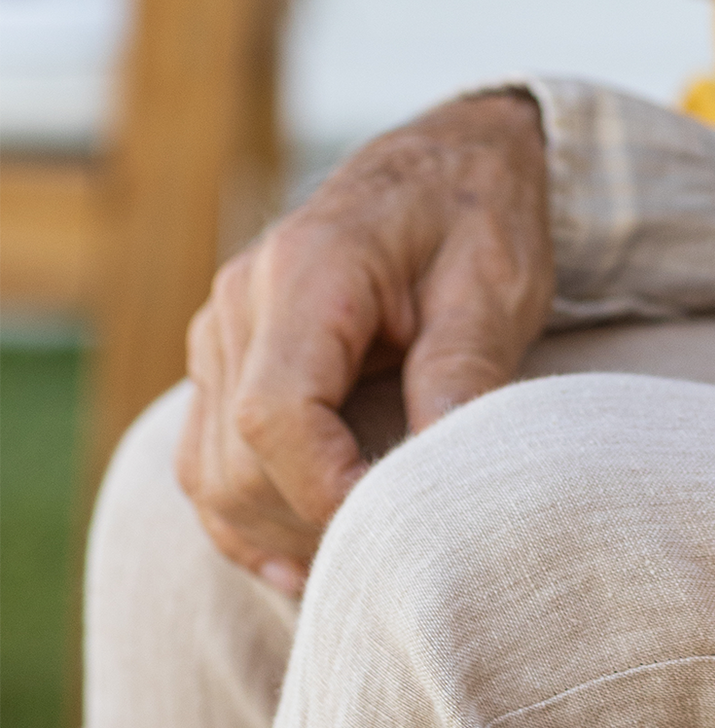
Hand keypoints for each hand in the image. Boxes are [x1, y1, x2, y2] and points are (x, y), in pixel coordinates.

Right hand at [175, 88, 552, 587]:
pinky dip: (248, 516)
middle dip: (307, 523)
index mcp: (309, 267)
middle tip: (394, 560)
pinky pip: (208, 459)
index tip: (394, 533)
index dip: (324, 492)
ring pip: (210, 471)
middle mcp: (243, 299)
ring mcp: (223, 330)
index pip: (276, 414)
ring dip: (274, 532)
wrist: (451, 159)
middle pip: (235, 456)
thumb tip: (442, 481)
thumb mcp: (493, 283)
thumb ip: (463, 372)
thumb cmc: (478, 214)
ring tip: (356, 568)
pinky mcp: (226, 359)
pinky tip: (302, 557)